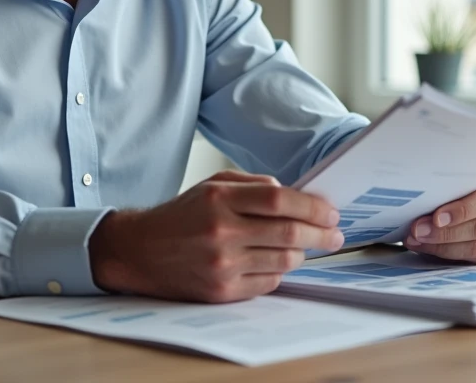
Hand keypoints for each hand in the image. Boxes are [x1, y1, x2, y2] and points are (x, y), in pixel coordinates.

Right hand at [89, 170, 343, 302]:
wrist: (140, 251)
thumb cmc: (182, 215)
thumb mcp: (213, 185)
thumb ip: (254, 185)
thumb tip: (295, 195)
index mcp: (220, 198)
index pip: (279, 199)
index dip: (312, 206)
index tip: (331, 211)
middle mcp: (221, 231)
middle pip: (288, 232)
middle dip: (321, 234)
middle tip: (335, 234)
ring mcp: (222, 264)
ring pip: (283, 260)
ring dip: (302, 253)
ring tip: (306, 246)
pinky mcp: (221, 291)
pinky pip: (268, 283)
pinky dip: (280, 272)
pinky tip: (276, 262)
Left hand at [403, 177, 475, 263]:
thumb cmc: (465, 189)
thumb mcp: (462, 183)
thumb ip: (451, 189)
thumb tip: (421, 200)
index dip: (460, 211)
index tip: (436, 217)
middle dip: (445, 232)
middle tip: (418, 230)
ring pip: (475, 247)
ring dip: (442, 245)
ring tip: (418, 240)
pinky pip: (473, 260)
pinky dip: (447, 254)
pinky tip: (427, 247)